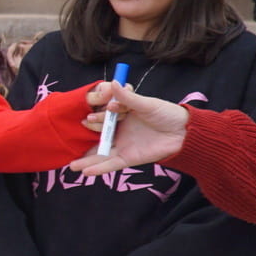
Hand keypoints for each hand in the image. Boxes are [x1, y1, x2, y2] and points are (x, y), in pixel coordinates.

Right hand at [68, 83, 190, 175]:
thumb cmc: (166, 114)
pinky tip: (87, 172)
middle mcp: (119, 132)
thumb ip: (127, 97)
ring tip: (71, 165)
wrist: (184, 132)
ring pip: (100, 154)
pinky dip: (100, 169)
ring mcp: (122, 146)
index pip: (103, 118)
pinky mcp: (129, 158)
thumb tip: (112, 83)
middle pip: (97, 137)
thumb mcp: (145, 103)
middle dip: (84, 140)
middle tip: (73, 138)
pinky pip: (112, 164)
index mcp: (121, 117)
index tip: (89, 117)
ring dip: (86, 161)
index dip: (96, 118)